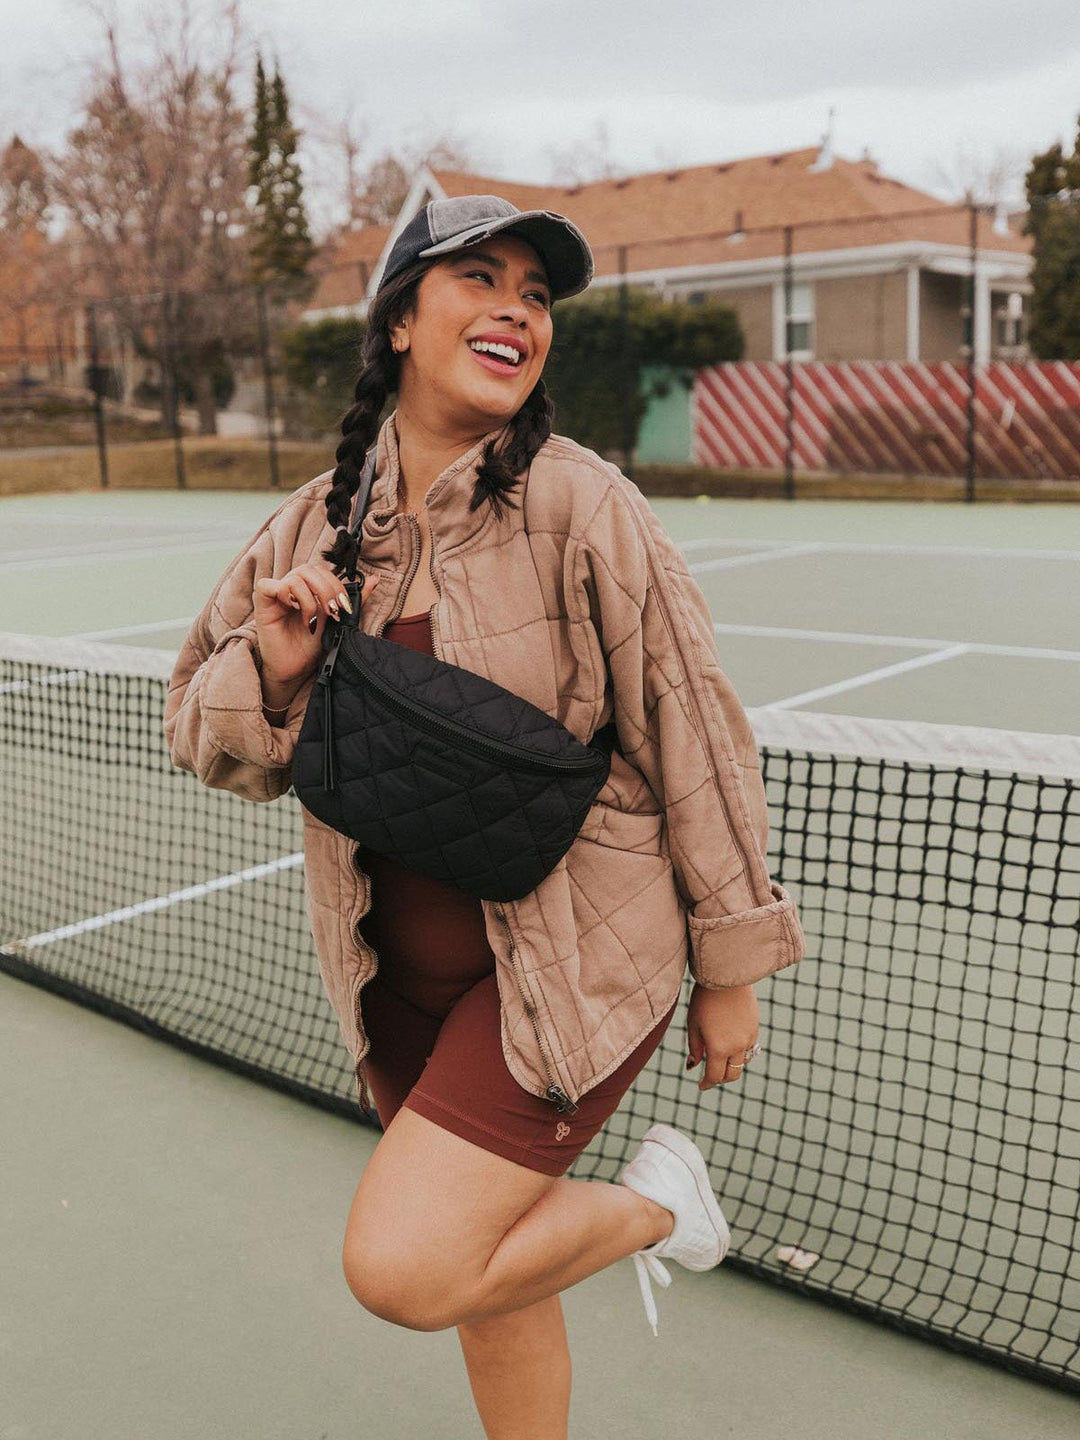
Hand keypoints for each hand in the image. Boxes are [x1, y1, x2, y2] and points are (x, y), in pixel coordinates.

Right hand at [253, 564, 379, 703]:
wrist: (294, 670)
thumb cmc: (310, 647)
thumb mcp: (336, 620)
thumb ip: (353, 600)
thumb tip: (375, 579)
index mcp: (308, 589)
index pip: (322, 571)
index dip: (336, 585)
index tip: (344, 607)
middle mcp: (291, 588)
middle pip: (310, 569)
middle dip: (327, 590)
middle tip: (332, 612)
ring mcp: (276, 595)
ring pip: (295, 576)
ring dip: (310, 598)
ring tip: (312, 621)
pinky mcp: (262, 604)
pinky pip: (269, 585)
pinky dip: (286, 594)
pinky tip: (293, 610)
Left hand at [685, 983, 759, 1089]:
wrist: (727, 977)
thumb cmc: (704, 999)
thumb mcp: (694, 1024)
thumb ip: (695, 1048)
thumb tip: (694, 1066)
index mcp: (719, 1048)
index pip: (715, 1076)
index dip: (707, 1083)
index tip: (701, 1086)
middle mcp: (737, 1047)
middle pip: (732, 1075)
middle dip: (720, 1078)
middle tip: (710, 1075)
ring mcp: (749, 1038)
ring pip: (742, 1062)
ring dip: (731, 1065)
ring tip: (718, 1058)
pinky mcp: (755, 1029)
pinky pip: (748, 1048)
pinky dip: (738, 1052)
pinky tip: (728, 1043)